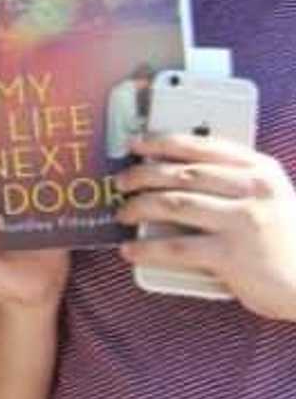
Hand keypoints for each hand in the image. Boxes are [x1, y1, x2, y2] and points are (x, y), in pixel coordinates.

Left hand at [117, 132, 295, 318]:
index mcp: (262, 171)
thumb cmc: (285, 240)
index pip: (203, 146)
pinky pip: (176, 248)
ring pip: (173, 205)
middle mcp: (253, 191)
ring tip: (123, 213)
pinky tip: (130, 249)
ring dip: (139, 207)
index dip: (162, 142)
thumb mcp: (272, 198)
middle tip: (121, 182)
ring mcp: (243, 222)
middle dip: (142, 175)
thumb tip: (176, 171)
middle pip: (182, 174)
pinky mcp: (232, 256)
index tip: (136, 144)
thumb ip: (236, 180)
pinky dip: (146, 248)